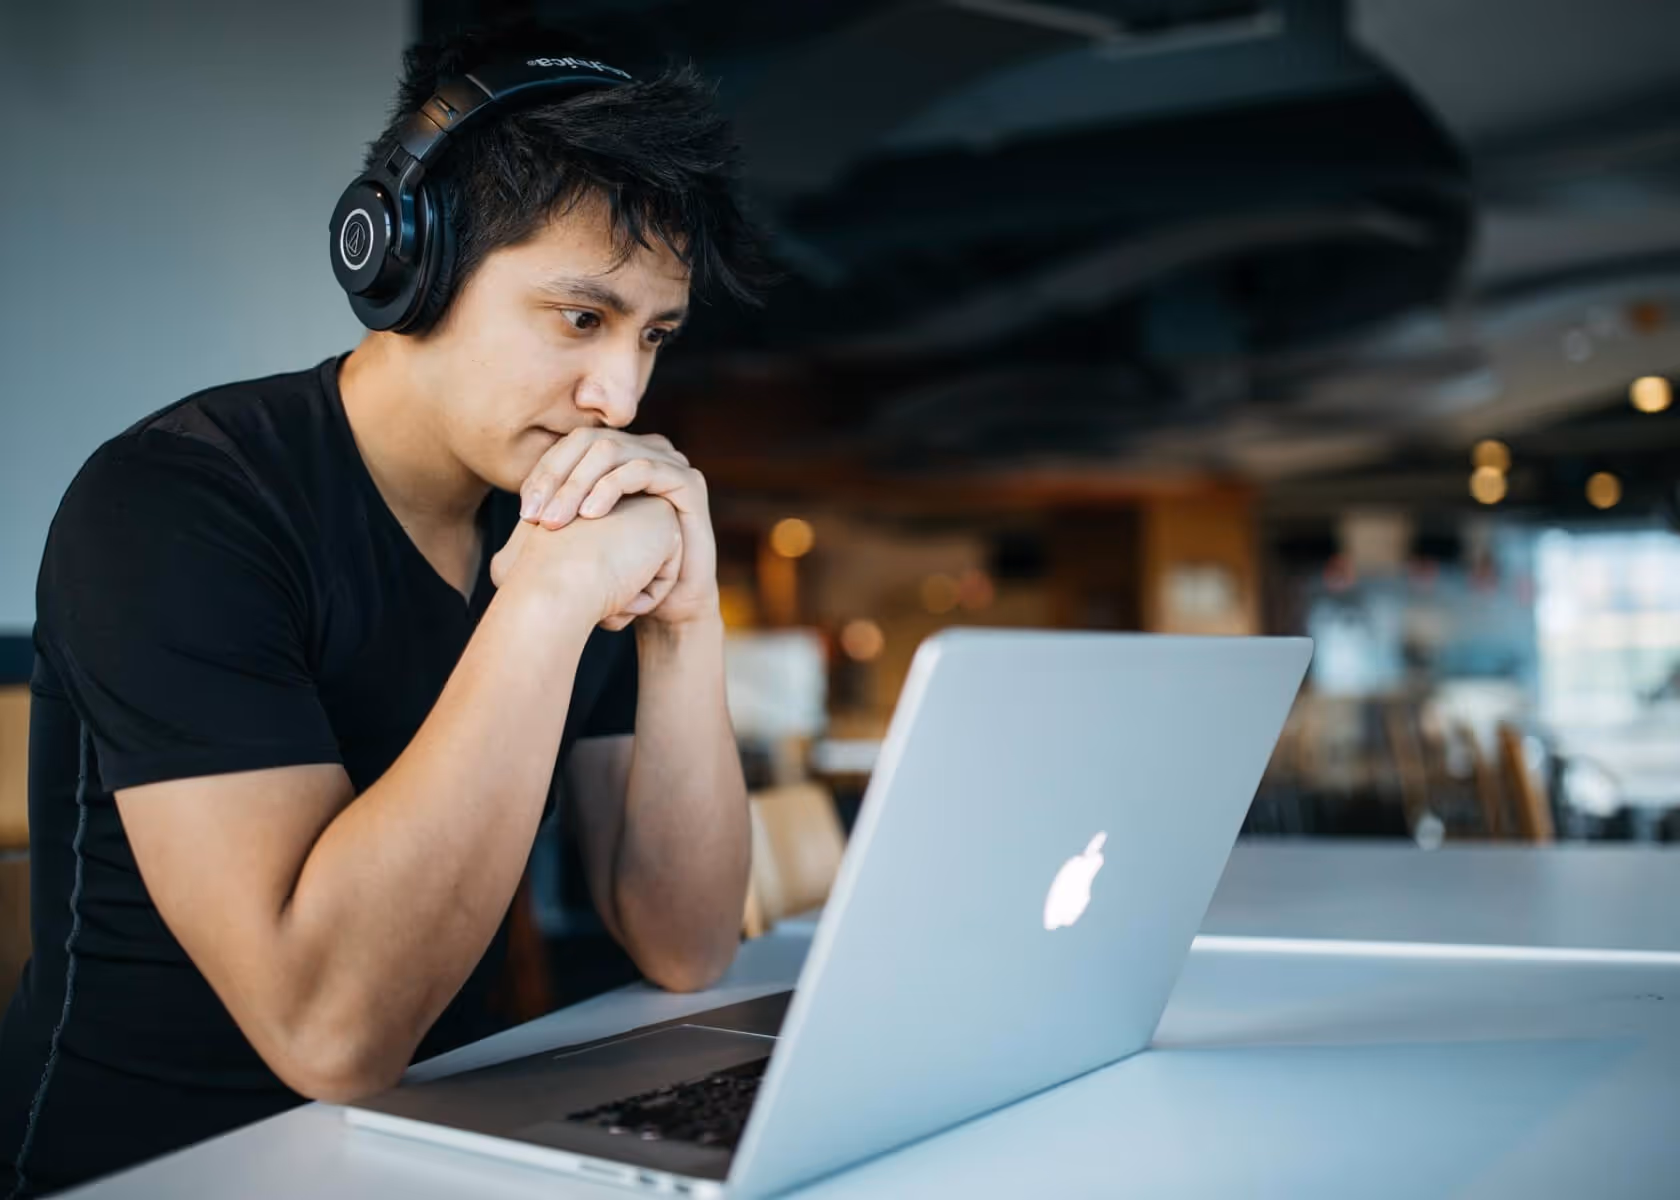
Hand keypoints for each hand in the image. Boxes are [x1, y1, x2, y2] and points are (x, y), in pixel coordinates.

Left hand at [519, 429, 718, 628]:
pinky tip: (591, 515)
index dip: (544, 473)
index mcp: (618, 458)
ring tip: (557, 521)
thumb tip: (514, 513)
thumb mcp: (579, 542)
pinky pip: (643, 469)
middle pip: (588, 441)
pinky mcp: (688, 481)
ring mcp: (669, 462)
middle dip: (556, 478)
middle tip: (535, 518)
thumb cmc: (621, 576)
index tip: (524, 513)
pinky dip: (611, 488)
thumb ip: (554, 518)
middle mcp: (643, 451)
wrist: (667, 606)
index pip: (571, 446)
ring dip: (577, 484)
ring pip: (611, 451)